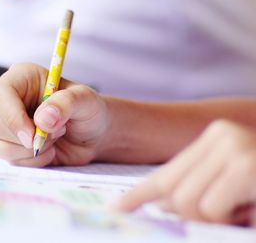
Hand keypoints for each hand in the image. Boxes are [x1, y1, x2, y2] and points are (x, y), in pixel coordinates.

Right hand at [0, 63, 108, 166]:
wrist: (94, 134)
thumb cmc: (88, 109)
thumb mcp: (85, 99)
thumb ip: (66, 103)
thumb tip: (42, 119)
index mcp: (22, 78)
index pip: (1, 93)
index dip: (12, 116)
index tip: (32, 135)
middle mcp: (9, 100)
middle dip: (30, 137)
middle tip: (59, 132)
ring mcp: (8, 124)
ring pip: (2, 146)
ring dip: (33, 150)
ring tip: (56, 137)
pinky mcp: (12, 145)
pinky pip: (12, 160)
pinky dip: (34, 161)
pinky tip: (51, 149)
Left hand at [114, 120, 255, 225]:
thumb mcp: (231, 182)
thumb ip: (196, 187)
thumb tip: (160, 205)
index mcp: (213, 138)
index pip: (164, 173)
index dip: (137, 195)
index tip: (114, 209)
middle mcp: (220, 136)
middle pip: (170, 190)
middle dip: (185, 214)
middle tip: (223, 216)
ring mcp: (233, 148)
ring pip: (186, 201)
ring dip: (214, 219)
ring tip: (244, 211)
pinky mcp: (246, 166)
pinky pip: (211, 207)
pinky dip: (231, 219)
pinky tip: (252, 208)